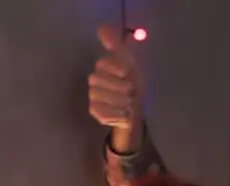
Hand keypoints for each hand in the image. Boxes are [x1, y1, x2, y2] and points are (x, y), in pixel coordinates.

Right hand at [88, 24, 141, 147]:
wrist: (136, 109)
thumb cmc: (133, 83)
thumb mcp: (130, 61)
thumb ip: (115, 44)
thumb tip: (101, 27)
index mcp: (102, 67)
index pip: (103, 64)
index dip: (118, 69)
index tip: (128, 74)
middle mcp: (94, 81)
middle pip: (100, 80)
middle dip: (121, 87)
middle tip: (131, 91)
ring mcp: (93, 98)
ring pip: (102, 97)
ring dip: (121, 101)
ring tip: (129, 103)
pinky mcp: (95, 113)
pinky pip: (103, 113)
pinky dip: (118, 114)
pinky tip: (124, 113)